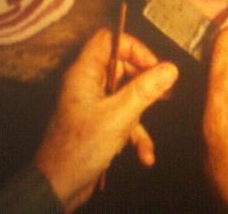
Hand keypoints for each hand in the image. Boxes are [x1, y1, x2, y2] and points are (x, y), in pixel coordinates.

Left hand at [34, 29, 177, 211]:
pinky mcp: (98, 124)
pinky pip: (123, 118)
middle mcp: (87, 85)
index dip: (133, 48)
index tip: (153, 65)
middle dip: (144, 81)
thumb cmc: (77, 149)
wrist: (57, 187)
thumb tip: (169, 70)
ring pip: (125, 95)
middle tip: (163, 91)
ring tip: (151, 127)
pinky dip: (135, 134)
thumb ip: (146, 90)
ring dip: (141, 113)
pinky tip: (144, 154)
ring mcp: (93, 105)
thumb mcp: (119, 116)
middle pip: (121, 67)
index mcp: (84, 74)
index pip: (109, 40)